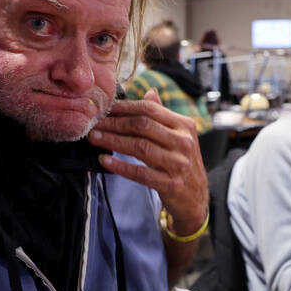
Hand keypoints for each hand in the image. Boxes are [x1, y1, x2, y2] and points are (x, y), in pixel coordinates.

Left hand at [88, 90, 207, 233]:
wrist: (196, 198)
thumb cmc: (182, 163)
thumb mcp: (179, 136)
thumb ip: (163, 116)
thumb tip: (149, 93)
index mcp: (184, 126)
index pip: (150, 110)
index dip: (125, 107)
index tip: (105, 109)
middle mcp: (184, 142)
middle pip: (143, 126)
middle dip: (115, 123)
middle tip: (95, 124)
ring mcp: (178, 164)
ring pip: (140, 147)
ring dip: (113, 141)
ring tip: (94, 139)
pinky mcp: (171, 184)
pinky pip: (140, 173)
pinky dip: (120, 166)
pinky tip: (105, 160)